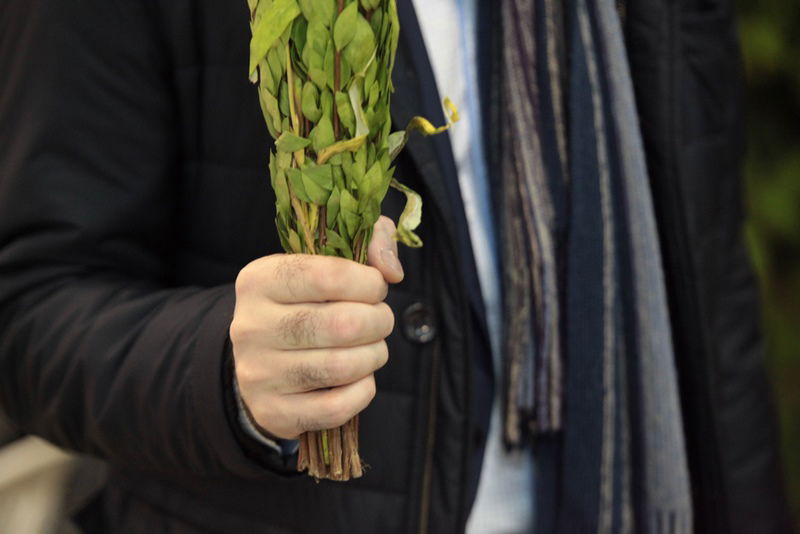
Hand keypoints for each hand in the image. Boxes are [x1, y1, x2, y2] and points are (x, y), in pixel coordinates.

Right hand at [230, 216, 404, 439]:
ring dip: (374, 355)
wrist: (263, 359)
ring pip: (343, 366)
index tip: (376, 286)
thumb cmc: (306, 302)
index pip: (329, 276)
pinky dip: (363, 391)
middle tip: (379, 320)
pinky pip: (337, 407)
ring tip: (371, 347)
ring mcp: (258, 373)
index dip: (370, 282)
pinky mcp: (273, 411)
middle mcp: (251, 326)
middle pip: (343, 324)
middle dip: (379, 321)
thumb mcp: (327, 260)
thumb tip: (391, 270)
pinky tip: (359, 377)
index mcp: (260, 279)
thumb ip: (368, 242)